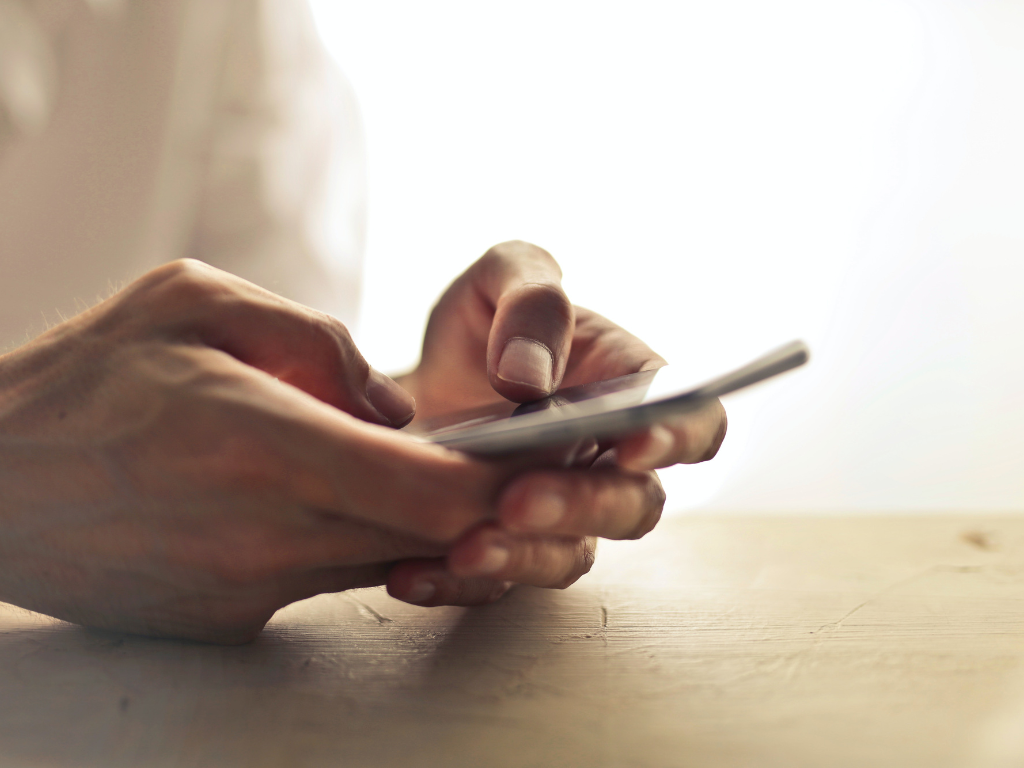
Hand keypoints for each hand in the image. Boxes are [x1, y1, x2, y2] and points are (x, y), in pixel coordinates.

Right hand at [0, 260, 533, 642]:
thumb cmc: (82, 377)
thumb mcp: (192, 300)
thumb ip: (317, 340)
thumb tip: (393, 405)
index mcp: (264, 444)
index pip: (433, 492)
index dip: (500, 481)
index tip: (531, 458)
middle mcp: (265, 535)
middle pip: (427, 539)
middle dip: (474, 502)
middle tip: (494, 458)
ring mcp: (246, 591)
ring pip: (382, 563)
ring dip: (411, 521)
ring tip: (396, 464)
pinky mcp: (226, 620)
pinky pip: (323, 580)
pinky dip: (346, 542)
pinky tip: (312, 498)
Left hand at [386, 242, 726, 606]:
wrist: (411, 383)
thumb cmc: (483, 325)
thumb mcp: (501, 278)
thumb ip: (530, 300)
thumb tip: (527, 379)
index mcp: (630, 390)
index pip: (692, 421)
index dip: (677, 437)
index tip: (632, 444)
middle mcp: (606, 463)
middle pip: (632, 505)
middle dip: (581, 506)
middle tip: (518, 499)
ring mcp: (559, 515)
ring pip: (570, 556)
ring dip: (524, 557)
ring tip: (465, 548)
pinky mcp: (505, 550)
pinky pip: (494, 583)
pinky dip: (453, 584)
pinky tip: (410, 573)